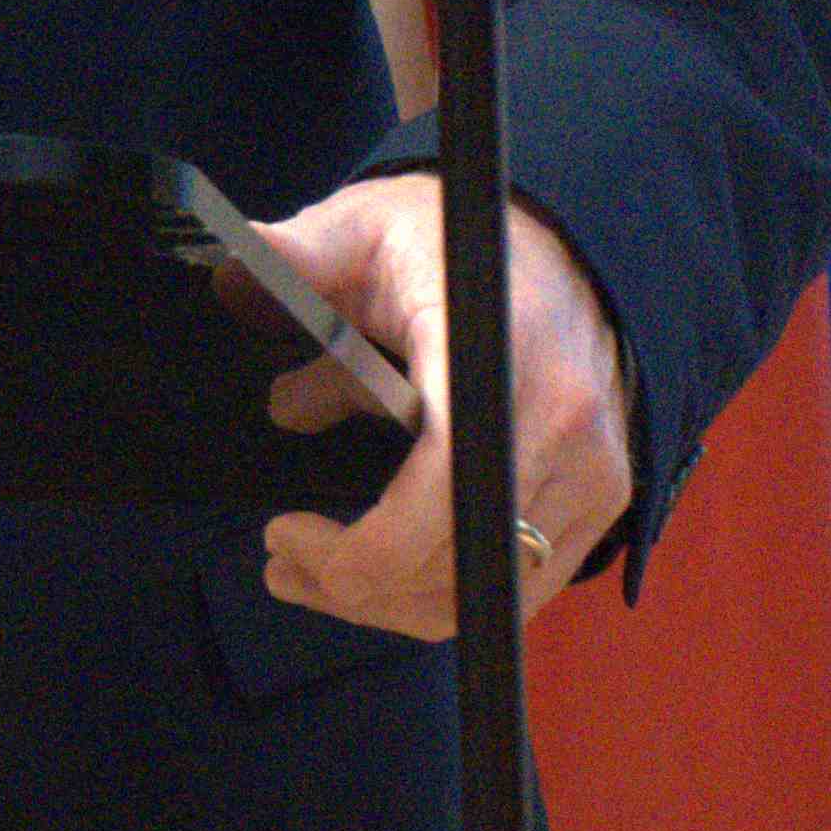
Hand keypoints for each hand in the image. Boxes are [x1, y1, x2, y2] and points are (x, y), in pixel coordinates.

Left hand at [246, 175, 629, 639]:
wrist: (563, 244)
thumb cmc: (458, 240)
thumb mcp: (366, 227)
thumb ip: (297, 258)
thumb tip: (228, 278)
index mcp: (498, 359)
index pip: (436, 498)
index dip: (356, 553)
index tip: (283, 536)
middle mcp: (564, 430)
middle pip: (454, 571)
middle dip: (352, 588)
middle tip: (281, 561)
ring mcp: (594, 473)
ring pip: (483, 597)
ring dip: (390, 603)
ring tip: (314, 571)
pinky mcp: (602, 500)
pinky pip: (519, 586)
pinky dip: (443, 591)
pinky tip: (384, 565)